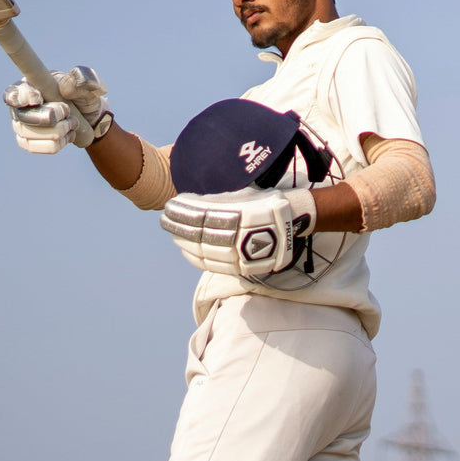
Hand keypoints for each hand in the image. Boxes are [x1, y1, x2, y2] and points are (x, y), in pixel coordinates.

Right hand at [3, 66, 111, 153]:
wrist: (90, 119)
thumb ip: (80, 81)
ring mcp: (21, 126)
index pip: (12, 93)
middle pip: (23, 117)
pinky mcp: (28, 142)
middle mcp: (20, 107)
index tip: (39, 99)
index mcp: (30, 86)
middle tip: (67, 112)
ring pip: (29, 135)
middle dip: (49, 117)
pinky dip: (56, 143)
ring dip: (57, 131)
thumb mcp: (87, 86)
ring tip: (72, 123)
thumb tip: (66, 86)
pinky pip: (35, 148)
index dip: (22, 98)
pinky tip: (67, 135)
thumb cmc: (84, 98)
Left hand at [161, 187, 315, 276]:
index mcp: (239, 216)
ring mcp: (241, 255)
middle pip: (200, 235)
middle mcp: (239, 237)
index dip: (183, 213)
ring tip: (174, 234)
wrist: (294, 222)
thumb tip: (191, 201)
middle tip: (165, 220)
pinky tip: (187, 251)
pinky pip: (214, 265)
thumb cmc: (267, 202)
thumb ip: (220, 199)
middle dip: (179, 227)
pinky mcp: (243, 266)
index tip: (169, 207)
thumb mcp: (245, 193)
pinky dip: (197, 259)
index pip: (202, 216)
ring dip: (185, 243)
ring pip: (204, 252)